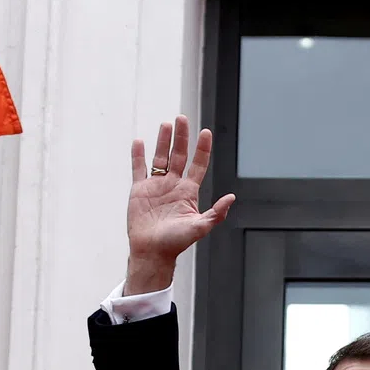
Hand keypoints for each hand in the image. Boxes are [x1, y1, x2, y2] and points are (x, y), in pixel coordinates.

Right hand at [124, 115, 234, 293]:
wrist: (152, 251)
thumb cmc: (176, 242)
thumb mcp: (200, 227)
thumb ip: (216, 213)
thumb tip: (232, 197)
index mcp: (188, 193)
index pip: (198, 165)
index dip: (202, 149)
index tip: (205, 133)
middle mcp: (174, 186)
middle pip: (179, 156)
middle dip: (182, 137)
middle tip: (183, 118)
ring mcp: (156, 186)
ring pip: (160, 157)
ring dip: (163, 141)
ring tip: (166, 124)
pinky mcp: (139, 190)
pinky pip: (138, 168)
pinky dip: (138, 155)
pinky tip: (139, 141)